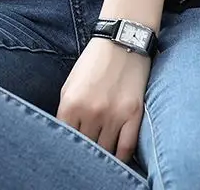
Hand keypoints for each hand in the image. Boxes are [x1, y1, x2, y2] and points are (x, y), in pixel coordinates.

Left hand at [56, 37, 150, 164]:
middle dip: (85, 150)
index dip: (67, 147)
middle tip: (85, 154)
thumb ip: (67, 111)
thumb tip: (66, 136)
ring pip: (106, 151)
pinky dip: (121, 157)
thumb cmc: (93, 62)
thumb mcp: (70, 84)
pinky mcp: (134, 115)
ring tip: (100, 155)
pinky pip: (126, 149)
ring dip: (103, 154)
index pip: (66, 138)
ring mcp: (114, 115)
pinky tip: (117, 157)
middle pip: (86, 147)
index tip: (70, 151)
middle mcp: (92, 112)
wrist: (122, 41)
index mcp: (72, 103)